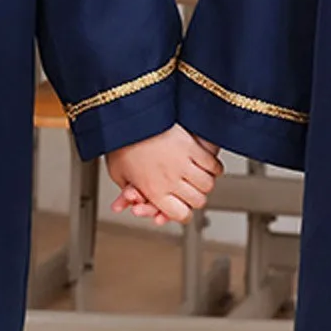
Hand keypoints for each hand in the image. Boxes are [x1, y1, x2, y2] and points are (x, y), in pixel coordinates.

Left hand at [106, 126, 221, 226]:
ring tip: (201, 179)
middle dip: (196, 199)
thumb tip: (128, 202)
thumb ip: (127, 191)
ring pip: (207, 184)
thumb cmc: (121, 142)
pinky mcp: (192, 146)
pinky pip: (212, 164)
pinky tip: (209, 166)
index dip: (184, 214)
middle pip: (198, 201)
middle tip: (192, 192)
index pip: (181, 215)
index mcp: (154, 190)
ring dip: (205, 184)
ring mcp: (183, 163)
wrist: (131, 116)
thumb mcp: (117, 173)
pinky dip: (214, 168)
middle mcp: (171, 180)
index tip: (184, 209)